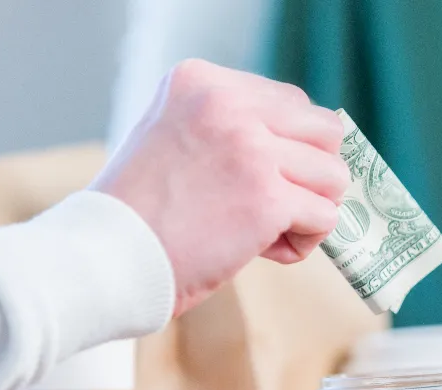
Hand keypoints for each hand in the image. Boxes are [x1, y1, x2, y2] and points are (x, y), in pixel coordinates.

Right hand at [92, 59, 348, 316]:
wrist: (108, 257)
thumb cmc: (140, 213)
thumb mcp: (174, 136)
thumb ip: (230, 128)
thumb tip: (311, 148)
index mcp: (201, 81)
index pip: (291, 102)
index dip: (288, 149)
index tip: (251, 180)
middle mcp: (227, 103)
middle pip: (325, 132)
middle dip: (311, 174)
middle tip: (275, 206)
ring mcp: (250, 148)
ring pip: (333, 176)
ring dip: (310, 210)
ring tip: (267, 231)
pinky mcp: (267, 197)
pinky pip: (325, 217)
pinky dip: (304, 242)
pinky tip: (266, 251)